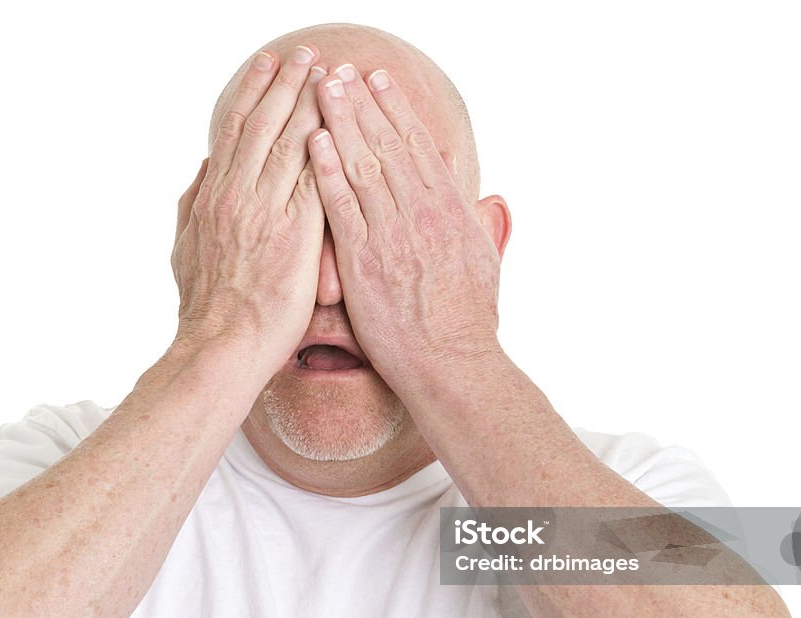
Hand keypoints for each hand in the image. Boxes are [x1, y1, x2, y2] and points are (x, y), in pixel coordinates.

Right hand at [171, 46, 325, 374]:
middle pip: (264, 125)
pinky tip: (345, 124)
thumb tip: (202, 171)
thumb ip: (192, 205)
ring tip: (329, 73)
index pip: (235, 131)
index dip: (253, 94)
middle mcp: (238, 196)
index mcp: (213, 197)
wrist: (220, 346)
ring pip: (291, 142)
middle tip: (306, 53)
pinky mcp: (296, 234)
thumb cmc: (204, 308)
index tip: (269, 66)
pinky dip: (330, 146)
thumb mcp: (184, 249)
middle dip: (286, 84)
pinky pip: (316, 178)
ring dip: (311, 103)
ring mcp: (266, 212)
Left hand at [309, 65, 507, 396]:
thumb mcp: (485, 262)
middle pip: (387, 146)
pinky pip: (343, 208)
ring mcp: (393, 237)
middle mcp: (422, 216)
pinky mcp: (365, 263)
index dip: (395, 110)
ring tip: (321, 91)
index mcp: (450, 212)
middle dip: (361, 104)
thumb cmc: (469, 320)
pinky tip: (315, 143)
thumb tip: (474, 193)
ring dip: (341, 123)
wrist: (453, 364)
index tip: (378, 81)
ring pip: (363, 167)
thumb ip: (478, 223)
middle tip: (339, 71)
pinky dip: (329, 172)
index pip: (418, 148)